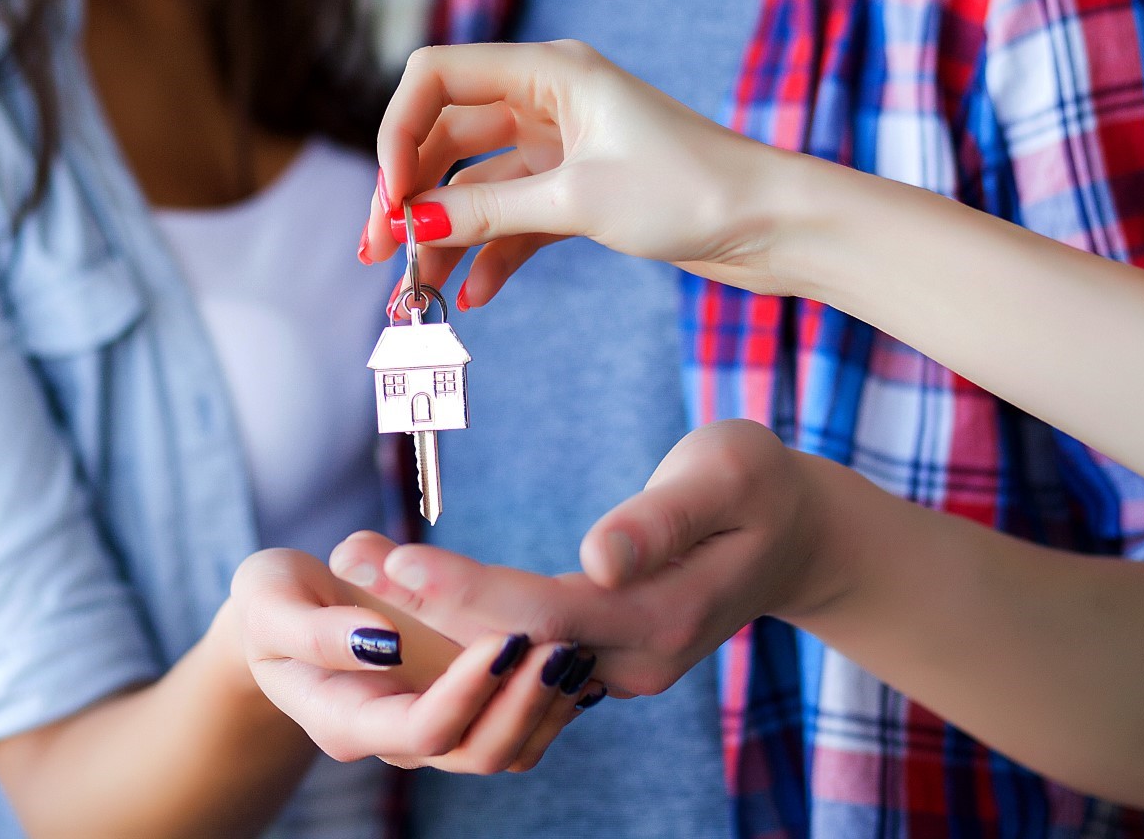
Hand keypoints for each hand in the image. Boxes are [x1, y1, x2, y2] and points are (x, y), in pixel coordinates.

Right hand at [231, 548, 600, 772]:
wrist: (281, 617)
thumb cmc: (270, 603)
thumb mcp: (269, 599)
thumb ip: (315, 629)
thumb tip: (380, 643)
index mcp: (346, 719)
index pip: (423, 727)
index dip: (469, 690)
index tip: (503, 636)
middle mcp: (394, 738)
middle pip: (476, 751)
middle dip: (523, 703)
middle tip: (559, 645)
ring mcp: (428, 728)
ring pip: (505, 750)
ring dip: (546, 707)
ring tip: (575, 651)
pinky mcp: (455, 709)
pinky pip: (514, 727)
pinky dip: (547, 701)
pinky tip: (570, 658)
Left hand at [330, 421, 855, 696]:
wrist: (794, 535)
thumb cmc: (759, 484)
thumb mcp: (726, 473)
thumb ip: (660, 519)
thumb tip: (599, 559)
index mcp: (664, 617)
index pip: (547, 615)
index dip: (471, 593)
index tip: (402, 560)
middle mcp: (633, 662)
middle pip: (511, 642)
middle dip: (424, 602)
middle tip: (348, 551)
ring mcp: (615, 669)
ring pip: (507, 652)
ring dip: (428, 613)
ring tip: (356, 557)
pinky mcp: (597, 657)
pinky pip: (517, 648)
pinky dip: (459, 618)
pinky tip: (402, 583)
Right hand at [360, 41, 809, 308]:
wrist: (773, 226)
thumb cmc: (692, 191)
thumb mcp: (578, 201)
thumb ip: (487, 209)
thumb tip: (410, 223)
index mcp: (548, 72)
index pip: (437, 76)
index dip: (397, 132)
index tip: (388, 197)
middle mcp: (547, 100)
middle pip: (444, 136)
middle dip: (408, 195)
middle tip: (378, 253)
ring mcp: (560, 147)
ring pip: (474, 186)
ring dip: (443, 235)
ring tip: (416, 292)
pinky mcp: (577, 191)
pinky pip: (511, 218)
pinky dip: (490, 253)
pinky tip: (474, 296)